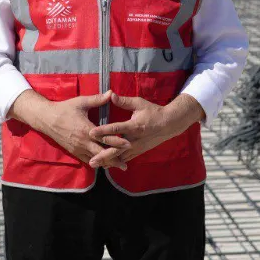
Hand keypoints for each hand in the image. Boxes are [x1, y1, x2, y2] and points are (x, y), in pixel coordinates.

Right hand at [10, 90, 129, 169]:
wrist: (47, 119)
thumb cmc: (65, 109)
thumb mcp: (81, 102)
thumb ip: (98, 99)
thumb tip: (111, 93)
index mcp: (86, 129)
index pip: (105, 138)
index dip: (117, 142)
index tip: (129, 145)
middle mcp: (83, 142)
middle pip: (101, 154)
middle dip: (114, 159)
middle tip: (125, 165)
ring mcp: (78, 148)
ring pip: (94, 159)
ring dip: (106, 163)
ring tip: (117, 166)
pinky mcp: (74, 152)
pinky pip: (87, 160)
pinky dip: (96, 162)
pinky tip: (104, 164)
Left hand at [88, 93, 204, 166]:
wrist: (168, 124)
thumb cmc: (153, 112)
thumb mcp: (139, 103)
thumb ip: (124, 101)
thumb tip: (110, 95)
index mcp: (134, 126)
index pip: (116, 129)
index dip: (103, 131)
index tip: (91, 132)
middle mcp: (134, 139)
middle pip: (116, 149)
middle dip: (103, 155)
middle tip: (91, 160)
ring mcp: (136, 147)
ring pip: (120, 157)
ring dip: (107, 161)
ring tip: (95, 164)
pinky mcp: (138, 151)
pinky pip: (125, 158)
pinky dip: (115, 162)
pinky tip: (105, 165)